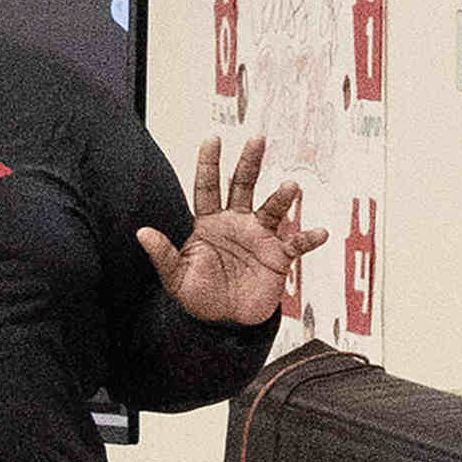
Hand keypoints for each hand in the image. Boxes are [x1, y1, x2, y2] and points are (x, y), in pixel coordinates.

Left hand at [143, 130, 314, 326]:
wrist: (226, 323)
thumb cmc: (198, 296)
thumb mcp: (175, 277)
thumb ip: (163, 255)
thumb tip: (142, 232)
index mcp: (209, 223)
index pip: (208, 187)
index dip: (209, 163)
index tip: (213, 138)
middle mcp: (237, 223)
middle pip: (243, 185)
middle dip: (250, 162)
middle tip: (257, 139)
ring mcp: (260, 238)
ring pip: (272, 209)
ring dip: (282, 198)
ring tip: (290, 187)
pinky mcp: (279, 257)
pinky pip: (297, 244)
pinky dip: (309, 238)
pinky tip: (320, 232)